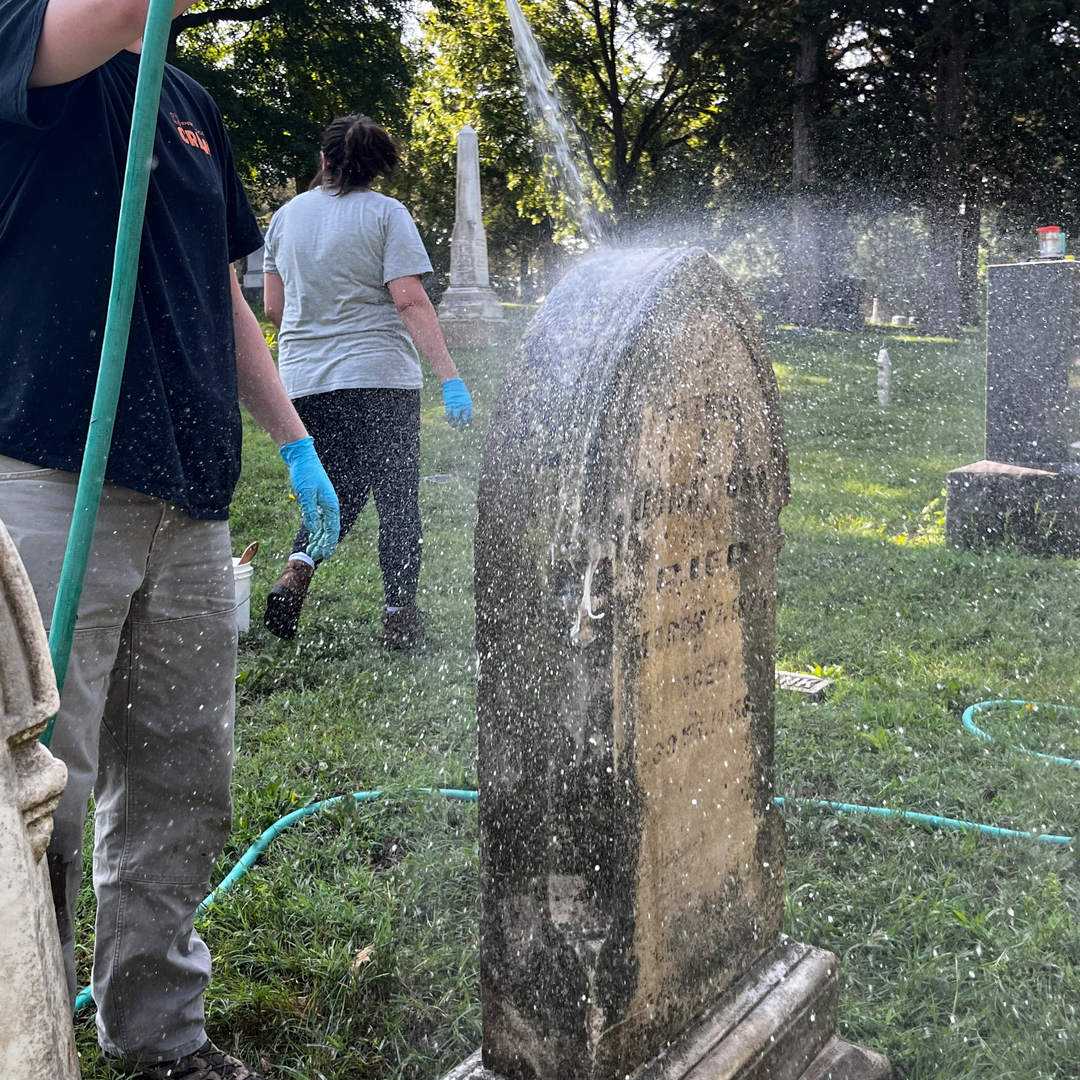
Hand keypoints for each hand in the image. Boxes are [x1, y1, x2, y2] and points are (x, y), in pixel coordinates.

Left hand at [279, 437, 339, 560]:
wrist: (301, 458)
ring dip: (319, 538)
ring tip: (312, 550)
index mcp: (330, 504)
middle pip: (328, 529)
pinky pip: (318, 519)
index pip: (332, 528)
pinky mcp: (316, 500)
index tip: (326, 554)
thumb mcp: (306, 493)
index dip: (329, 543)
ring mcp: (323, 503)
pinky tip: (312, 536)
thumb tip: (314, 529)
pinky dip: (316, 529)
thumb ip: (310, 512)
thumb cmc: (305, 473)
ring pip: (323, 525)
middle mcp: (329, 505)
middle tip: (315, 556)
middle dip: (323, 543)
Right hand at [441, 378, 472, 428]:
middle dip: (463, 425)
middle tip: (462, 430)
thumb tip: (469, 413)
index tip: (468, 426)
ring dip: (456, 424)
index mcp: (468, 404)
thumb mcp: (466, 398)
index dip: (469, 422)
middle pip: (464, 419)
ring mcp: (455, 406)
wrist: (453, 384)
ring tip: (456, 428)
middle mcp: (463, 406)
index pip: (470, 416)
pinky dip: (450, 419)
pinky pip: (449, 415)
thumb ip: (467, 405)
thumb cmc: (460, 390)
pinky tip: (450, 423)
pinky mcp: (449, 405)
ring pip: (456, 418)